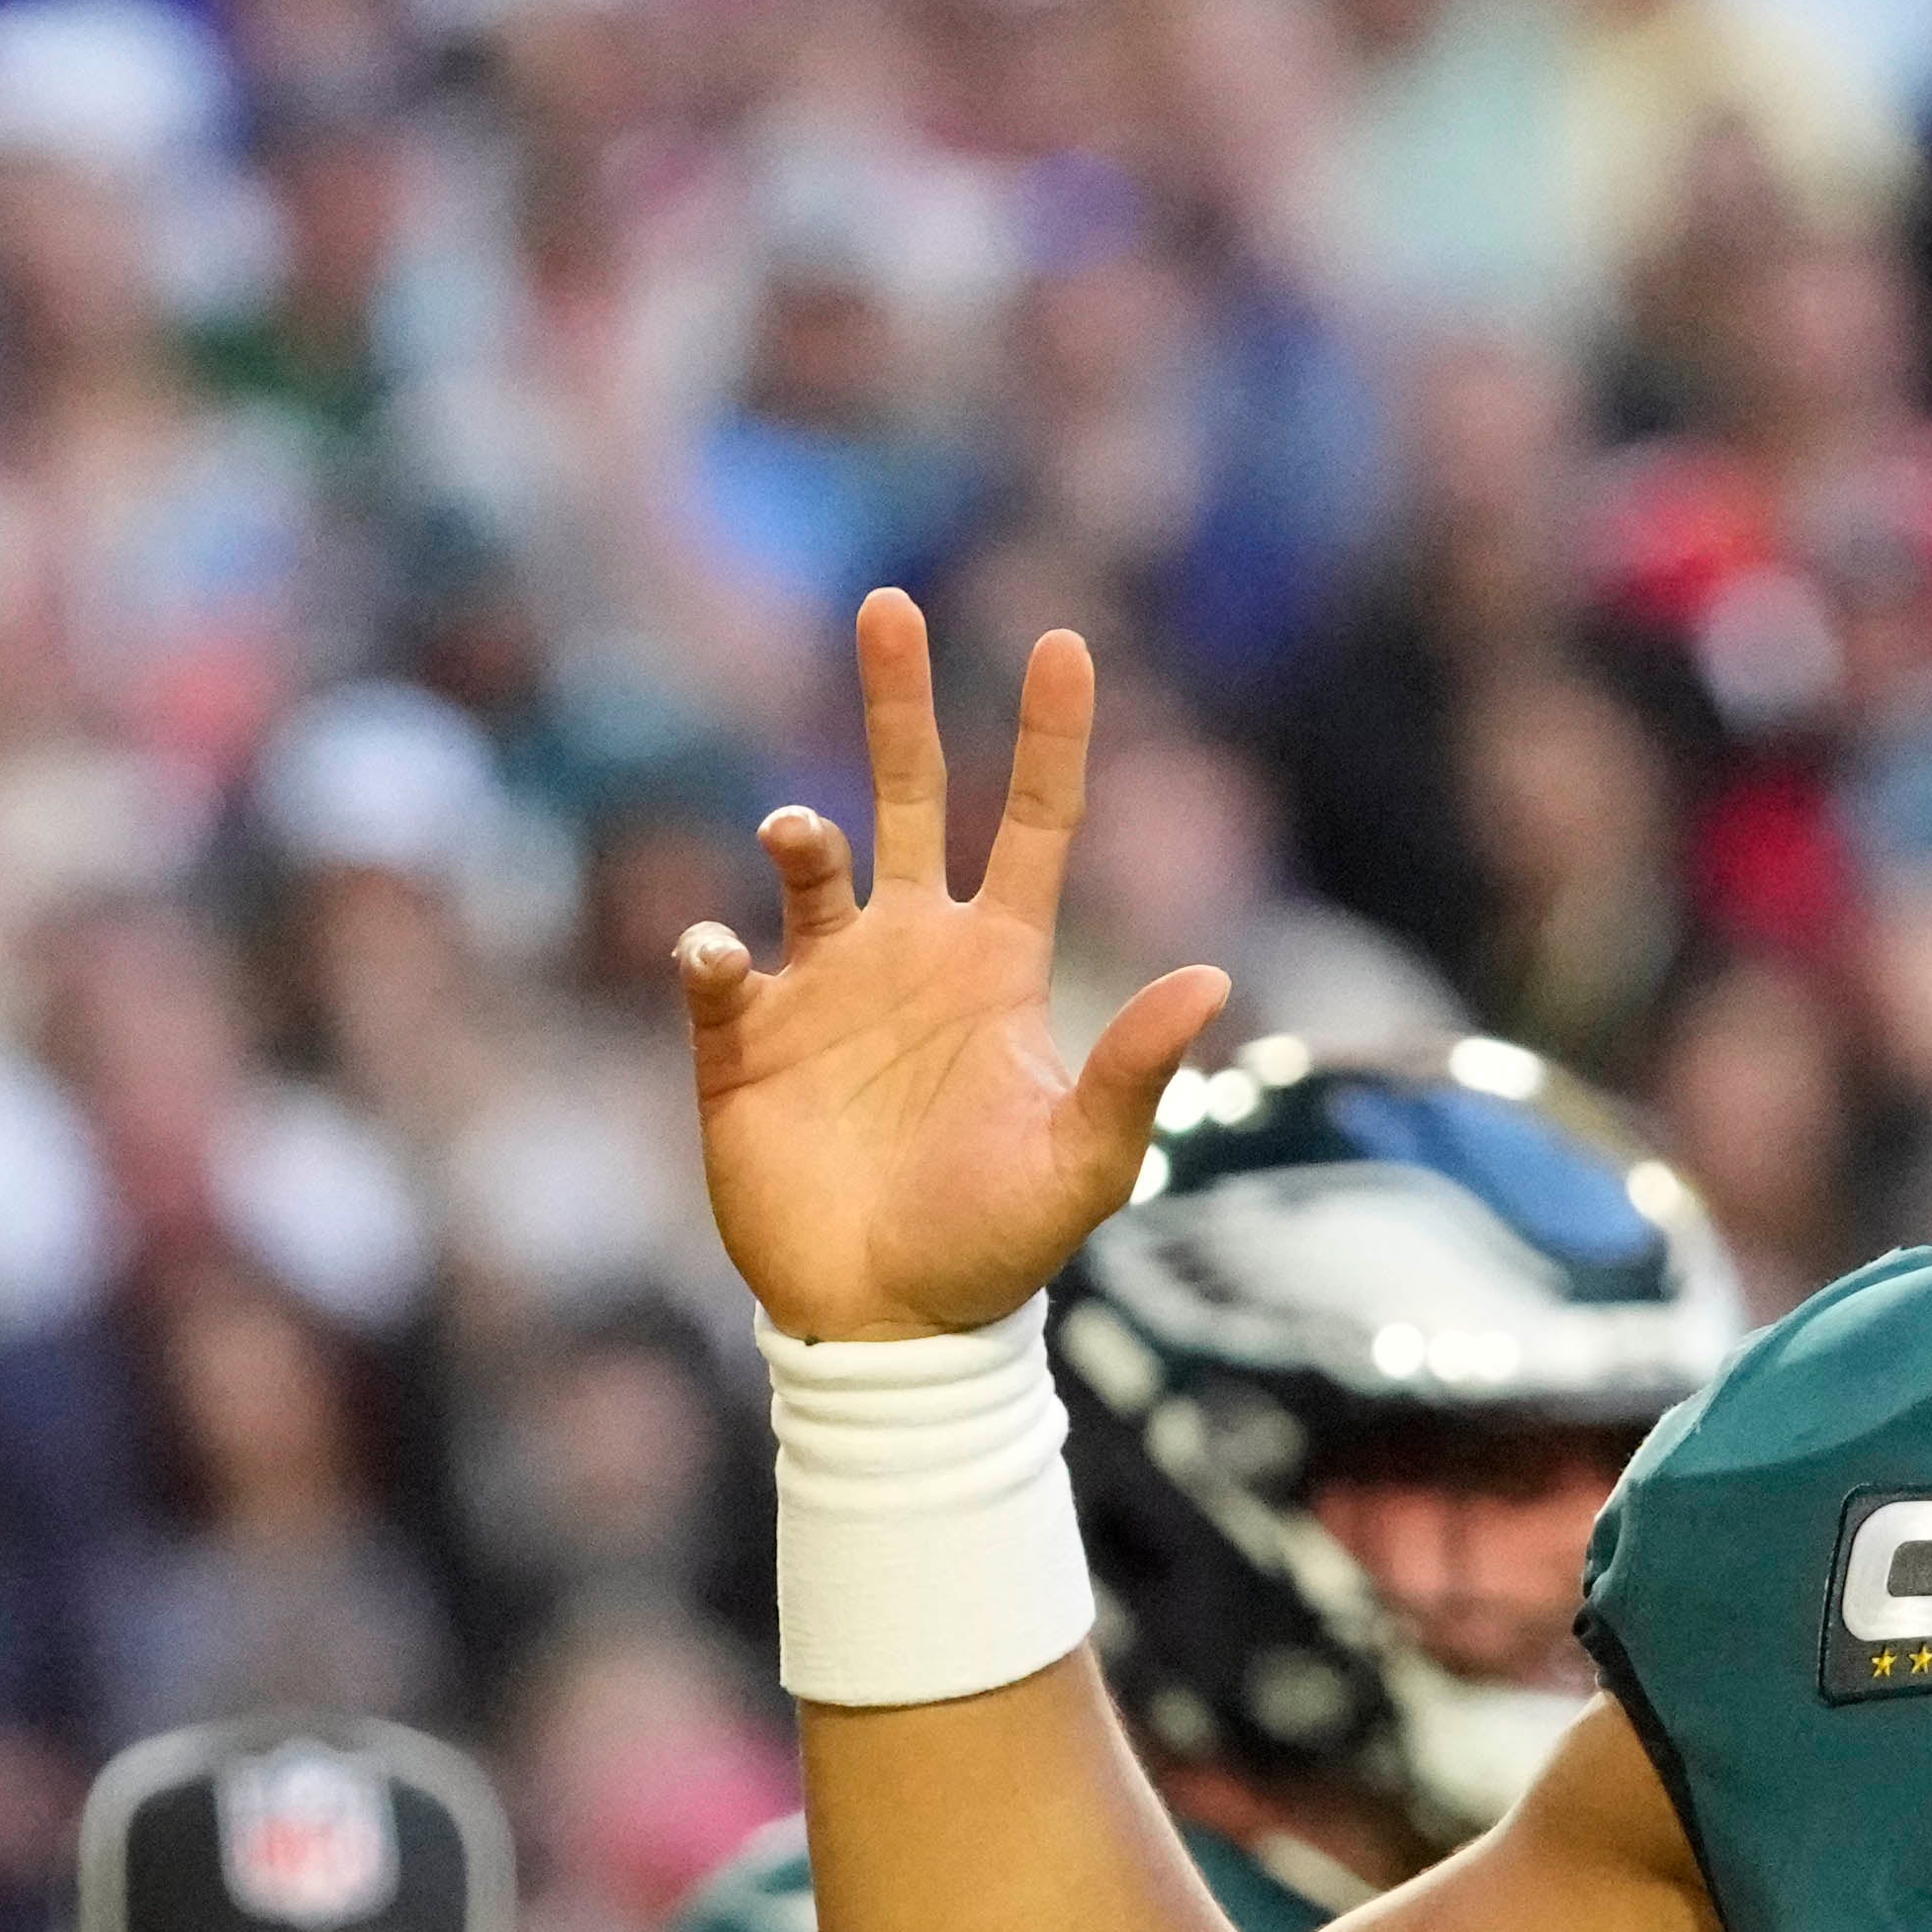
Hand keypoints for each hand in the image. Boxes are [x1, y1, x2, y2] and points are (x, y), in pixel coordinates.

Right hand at [674, 589, 1226, 1341]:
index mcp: (998, 967)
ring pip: (806, 869)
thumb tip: (1214, 978)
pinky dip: (716, 953)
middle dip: (898, 703)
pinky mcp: (743, 1045)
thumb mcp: (1087, 1161)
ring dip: (801, 841)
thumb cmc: (998, 1245)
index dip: (1048, 737)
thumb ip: (1138, 1068)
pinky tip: (724, 955)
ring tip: (800, 835)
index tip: (1059, 640)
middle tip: (890, 604)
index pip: (1036, 825)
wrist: (894, 1327)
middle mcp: (909, 955)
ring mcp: (822, 992)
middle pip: (909, 796)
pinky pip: (719, 973)